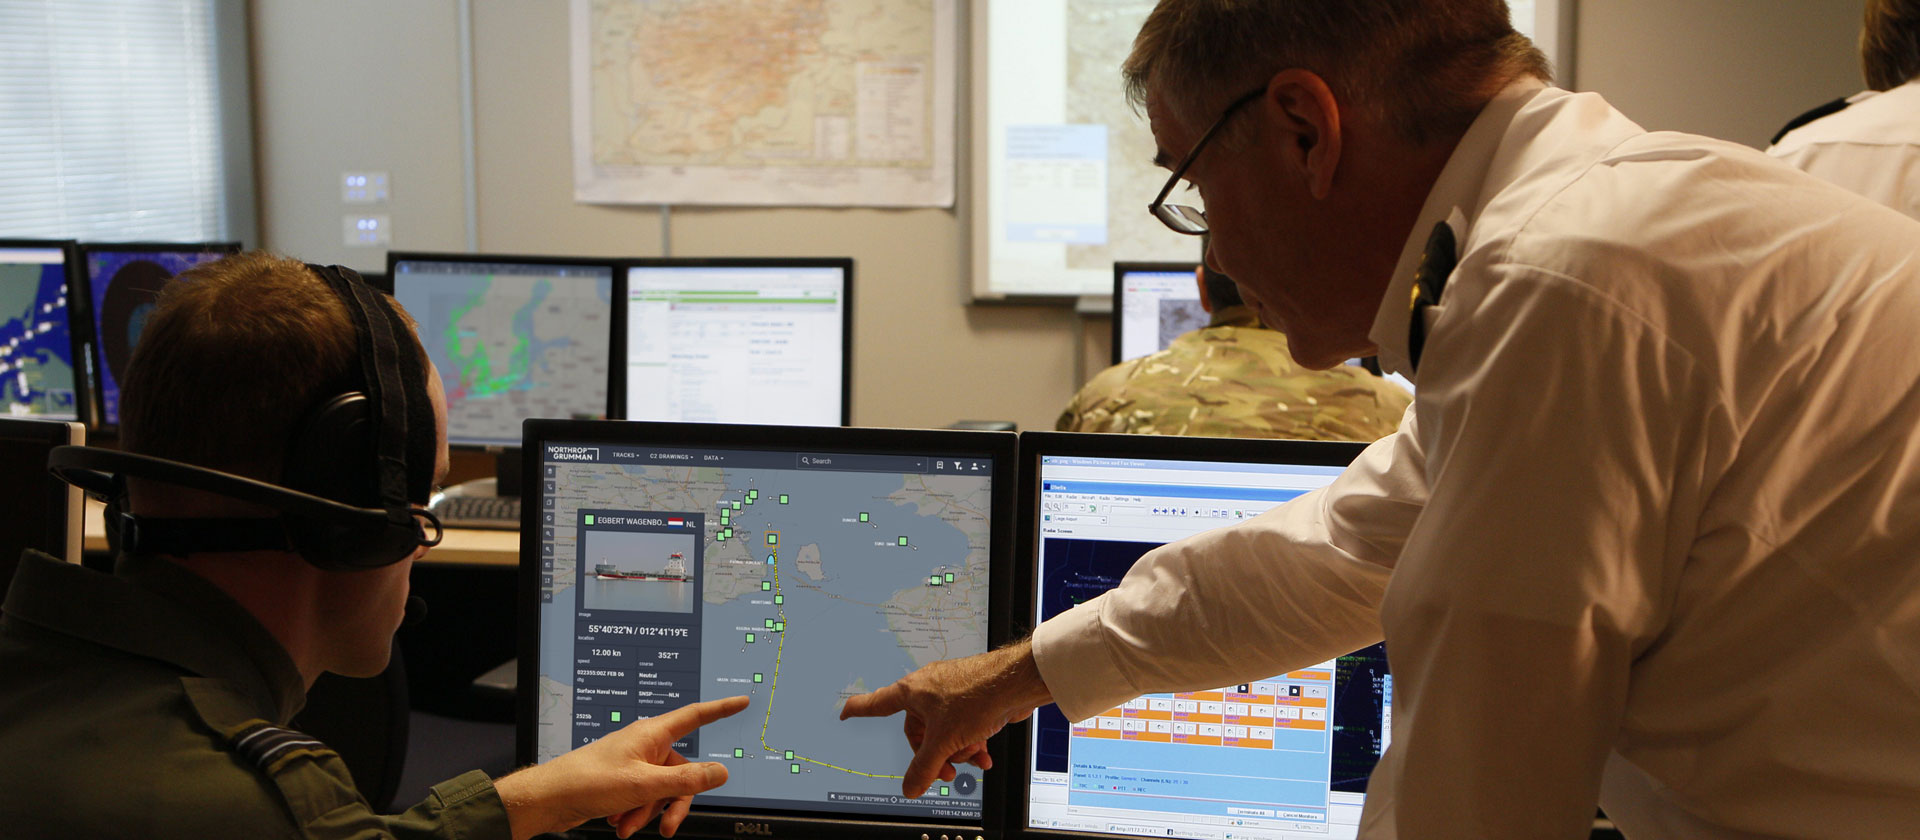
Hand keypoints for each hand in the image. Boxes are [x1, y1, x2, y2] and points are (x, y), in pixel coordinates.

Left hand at [495, 695, 749, 839]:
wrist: (549, 800)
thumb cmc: (588, 781)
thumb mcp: (644, 785)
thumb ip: (685, 779)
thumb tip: (720, 772)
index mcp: (651, 734)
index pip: (695, 716)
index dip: (721, 708)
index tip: (742, 701)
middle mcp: (644, 745)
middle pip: (681, 771)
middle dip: (674, 802)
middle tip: (669, 826)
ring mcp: (634, 764)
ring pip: (661, 789)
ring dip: (650, 812)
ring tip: (629, 827)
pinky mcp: (622, 781)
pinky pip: (644, 798)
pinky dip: (636, 813)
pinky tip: (620, 824)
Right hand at [839, 640, 1051, 797]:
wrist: (1016, 682)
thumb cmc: (977, 696)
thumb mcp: (945, 741)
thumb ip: (925, 767)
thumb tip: (910, 788)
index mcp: (912, 692)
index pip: (877, 703)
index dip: (859, 710)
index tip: (846, 713)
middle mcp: (929, 690)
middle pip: (919, 731)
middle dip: (934, 753)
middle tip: (947, 769)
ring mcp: (951, 693)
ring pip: (944, 731)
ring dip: (958, 750)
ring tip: (972, 756)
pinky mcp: (972, 699)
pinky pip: (963, 726)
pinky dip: (972, 742)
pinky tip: (984, 755)